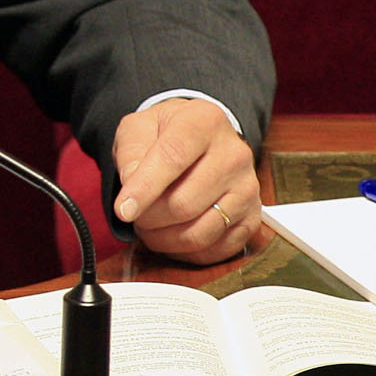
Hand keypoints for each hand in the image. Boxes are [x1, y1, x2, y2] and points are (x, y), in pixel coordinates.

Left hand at [109, 96, 258, 265]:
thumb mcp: (139, 127)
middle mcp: (234, 154)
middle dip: (149, 219)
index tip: (123, 210)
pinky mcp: (252, 217)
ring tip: (150, 226)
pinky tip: (172, 237)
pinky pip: (217, 249)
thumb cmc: (167, 133)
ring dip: (165, 239)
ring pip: (200, 233)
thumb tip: (132, 191)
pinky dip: (187, 253)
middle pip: (184, 203)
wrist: (202, 137)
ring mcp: (247, 188)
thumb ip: (130, 154)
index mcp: (205, 122)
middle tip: (135, 214)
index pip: (173, 158)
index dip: (144, 189)